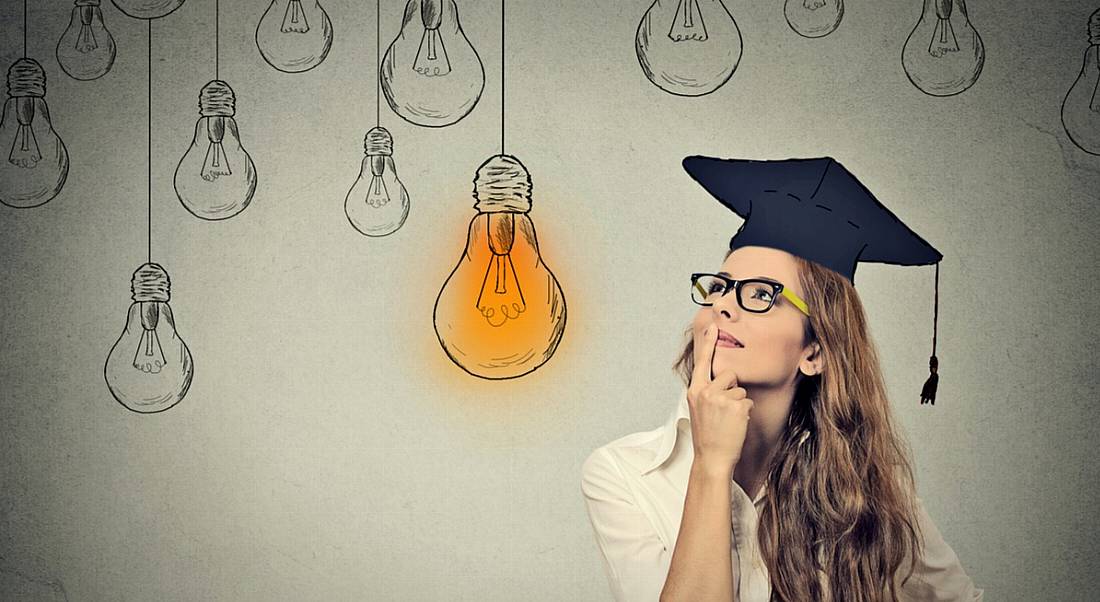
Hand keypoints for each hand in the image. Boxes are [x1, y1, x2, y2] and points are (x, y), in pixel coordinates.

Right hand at [686, 325, 753, 476]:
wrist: (712, 458)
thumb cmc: (708, 435)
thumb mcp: (699, 409)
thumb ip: (706, 391)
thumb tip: (721, 379)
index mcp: (695, 390)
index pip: (702, 362)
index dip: (708, 342)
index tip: (712, 325)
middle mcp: (706, 391)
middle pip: (729, 375)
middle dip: (732, 389)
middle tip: (723, 411)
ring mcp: (721, 398)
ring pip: (741, 390)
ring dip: (739, 404)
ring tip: (728, 421)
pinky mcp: (736, 406)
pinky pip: (748, 401)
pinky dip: (746, 413)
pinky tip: (736, 425)